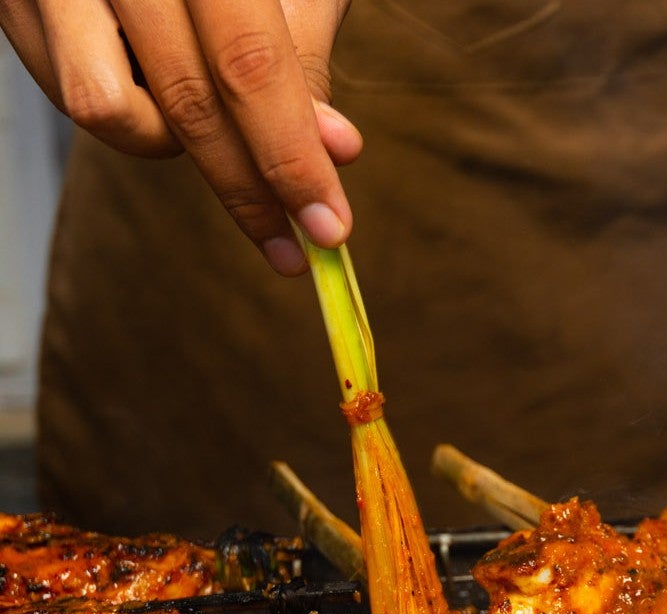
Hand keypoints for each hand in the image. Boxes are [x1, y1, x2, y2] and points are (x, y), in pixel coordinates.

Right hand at [0, 0, 361, 274]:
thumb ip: (300, 54)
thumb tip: (335, 151)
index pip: (247, 65)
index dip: (290, 156)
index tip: (330, 228)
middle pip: (181, 102)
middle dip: (247, 188)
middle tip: (296, 244)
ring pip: (108, 112)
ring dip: (175, 143)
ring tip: (217, 121)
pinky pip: (71, 90)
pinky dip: (130, 109)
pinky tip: (158, 86)